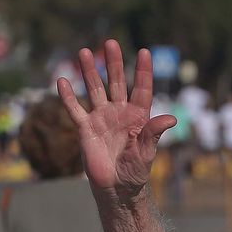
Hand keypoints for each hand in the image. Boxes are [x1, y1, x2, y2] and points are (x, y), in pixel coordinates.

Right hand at [55, 40, 176, 198]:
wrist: (116, 189)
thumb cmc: (135, 172)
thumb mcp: (146, 153)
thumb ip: (154, 133)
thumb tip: (170, 118)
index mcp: (138, 117)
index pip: (141, 89)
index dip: (143, 71)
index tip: (145, 52)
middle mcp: (119, 113)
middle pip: (116, 82)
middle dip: (113, 63)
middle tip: (110, 42)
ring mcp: (101, 119)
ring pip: (95, 90)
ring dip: (89, 72)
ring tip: (84, 52)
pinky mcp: (86, 129)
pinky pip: (75, 110)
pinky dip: (67, 97)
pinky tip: (62, 81)